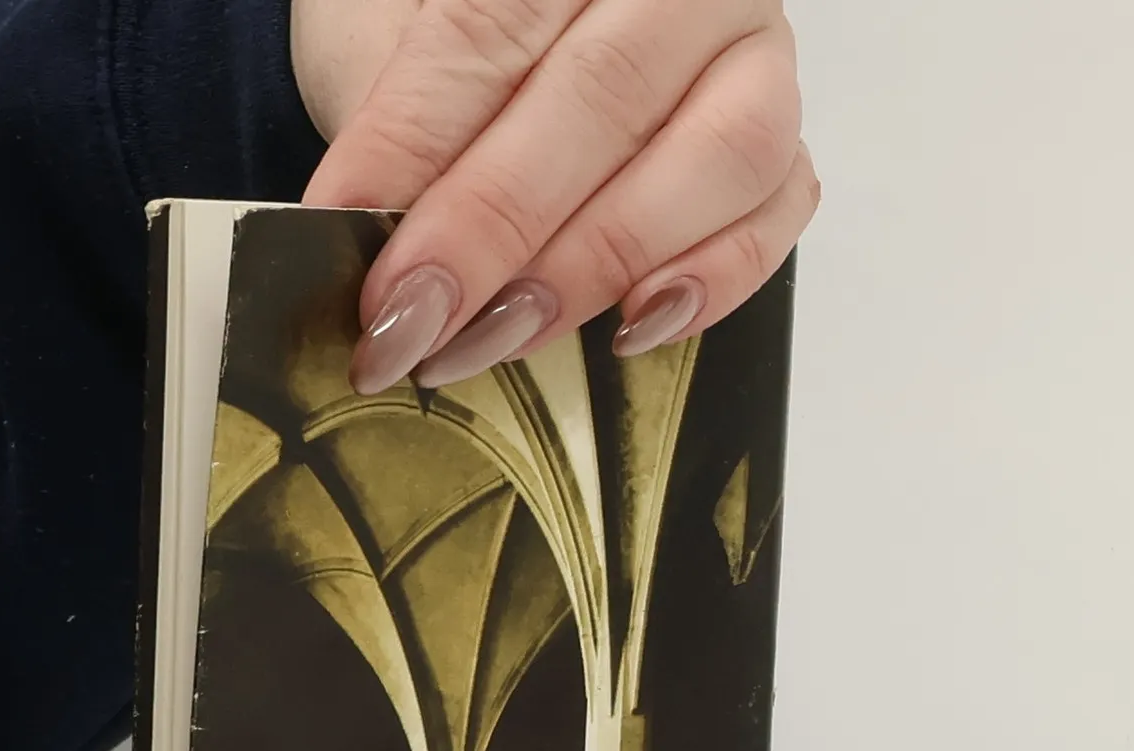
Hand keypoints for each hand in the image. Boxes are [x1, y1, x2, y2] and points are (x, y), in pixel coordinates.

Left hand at [292, 0, 817, 394]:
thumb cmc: (462, 40)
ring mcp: (751, 55)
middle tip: (418, 325)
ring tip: (504, 334)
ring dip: (599, 264)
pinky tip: (628, 327)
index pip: (487, 32)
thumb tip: (358, 236)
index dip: (413, 151)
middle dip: (494, 232)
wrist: (530, 47)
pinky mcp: (782, 145)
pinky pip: (778, 209)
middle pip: (602, 96)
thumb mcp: (385, 41)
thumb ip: (388, 125)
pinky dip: (711, 280)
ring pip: (720, 154)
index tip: (352, 244)